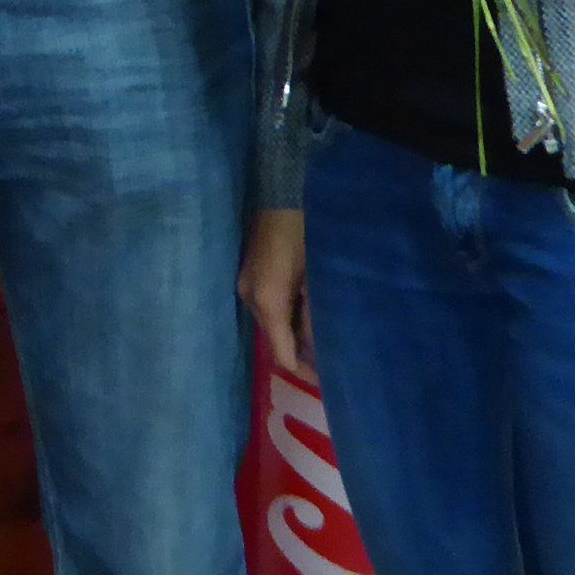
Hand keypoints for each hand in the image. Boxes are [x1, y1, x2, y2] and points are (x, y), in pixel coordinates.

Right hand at [239, 207, 313, 377]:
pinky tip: (305, 314)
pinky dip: (285, 317)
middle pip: (274, 341)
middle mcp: (250, 299)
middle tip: (329, 360)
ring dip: (292, 334)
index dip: (304, 371)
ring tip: (320, 338)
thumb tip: (323, 347)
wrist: (279, 193)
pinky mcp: (248, 276)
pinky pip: (267, 308)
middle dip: (299, 353)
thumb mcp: (317, 277)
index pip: (282, 354)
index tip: (326, 381)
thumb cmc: (306, 232)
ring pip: (270, 324)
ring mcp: (245, 286)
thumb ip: (317, 315)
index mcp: (268, 301)